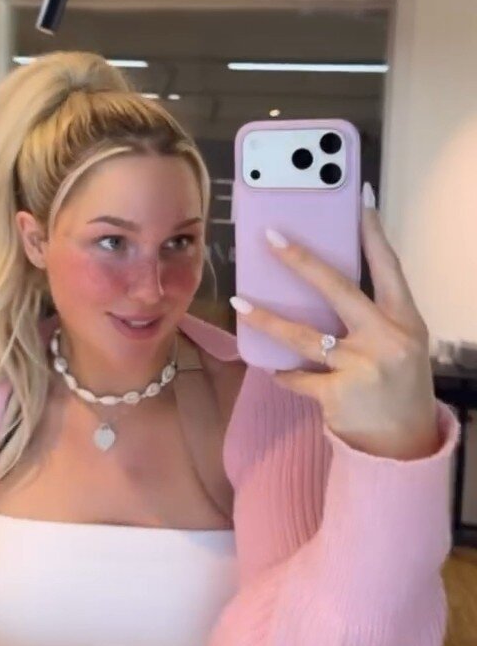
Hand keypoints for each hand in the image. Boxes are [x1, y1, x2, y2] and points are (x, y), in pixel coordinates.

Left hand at [229, 183, 440, 459]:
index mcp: (405, 320)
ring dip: (268, 319)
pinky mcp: (338, 395)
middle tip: (271, 238)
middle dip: (302, 262)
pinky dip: (286, 374)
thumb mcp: (402, 343)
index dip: (373, 234)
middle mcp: (386, 339)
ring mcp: (361, 367)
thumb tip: (327, 282)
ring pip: (304, 336)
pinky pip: (298, 378)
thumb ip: (375, 314)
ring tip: (240, 303)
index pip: (388, 268)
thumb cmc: (400, 385)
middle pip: (338, 290)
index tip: (358, 202)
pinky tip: (277, 371)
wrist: (404, 443)